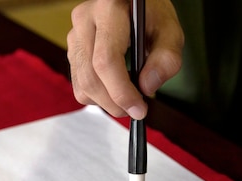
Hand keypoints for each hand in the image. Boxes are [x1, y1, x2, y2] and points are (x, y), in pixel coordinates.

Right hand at [67, 0, 183, 119]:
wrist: (133, 7)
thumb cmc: (152, 17)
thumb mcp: (170, 32)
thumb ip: (166, 58)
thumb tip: (147, 87)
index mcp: (109, 8)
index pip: (106, 60)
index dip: (121, 91)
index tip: (138, 108)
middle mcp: (85, 19)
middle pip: (91, 77)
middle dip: (114, 103)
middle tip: (135, 110)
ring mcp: (74, 36)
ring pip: (83, 85)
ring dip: (106, 102)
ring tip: (128, 97)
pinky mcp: (72, 51)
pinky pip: (79, 86)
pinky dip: (98, 97)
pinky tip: (114, 87)